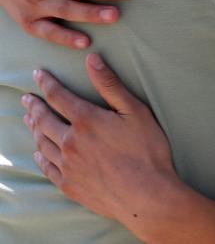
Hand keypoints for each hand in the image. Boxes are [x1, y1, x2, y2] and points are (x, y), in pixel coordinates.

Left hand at [22, 54, 178, 240]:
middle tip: (26, 98)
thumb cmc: (146, 150)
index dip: (47, 83)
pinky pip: (48, 168)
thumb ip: (110, 84)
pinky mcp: (70, 186)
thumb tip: (92, 59)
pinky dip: (40, 156)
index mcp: (87, 120)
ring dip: (34, 128)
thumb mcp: (134, 110)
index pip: (59, 96)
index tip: (37, 74)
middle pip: (44, 119)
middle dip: (34, 105)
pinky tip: (39, 152)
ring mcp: (68, 166)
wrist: (146, 196)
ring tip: (29, 120)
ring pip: (43, 142)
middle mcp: (71, 142)